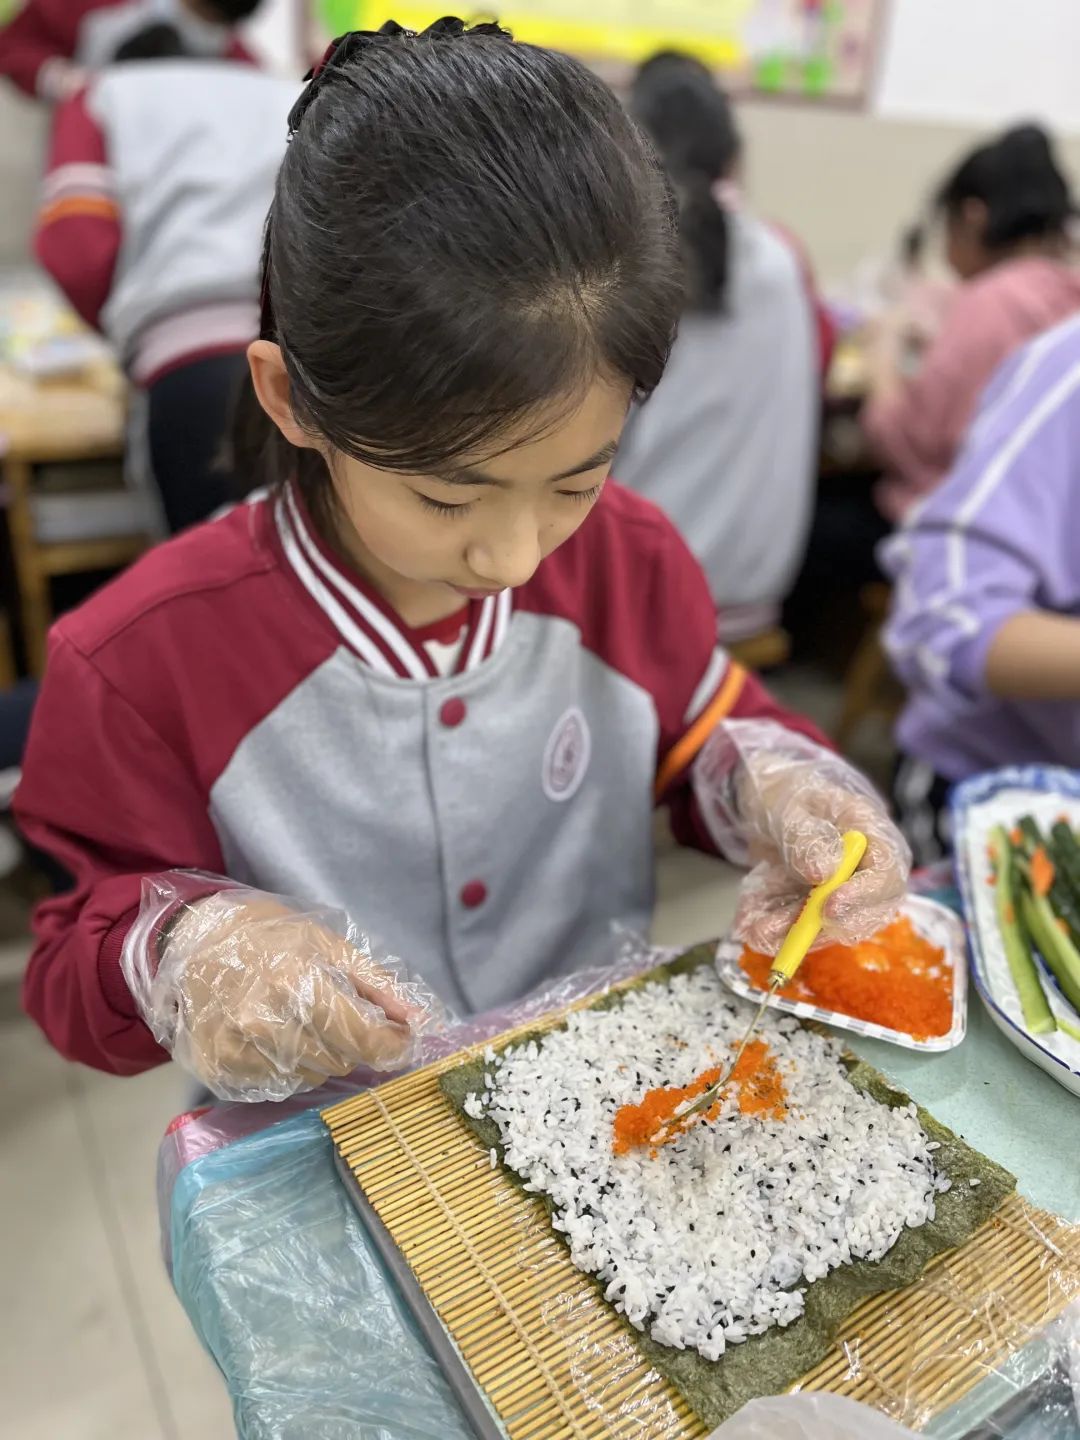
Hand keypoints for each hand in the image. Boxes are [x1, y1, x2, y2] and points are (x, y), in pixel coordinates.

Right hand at [164, 891, 420, 1097]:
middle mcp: (264, 1021)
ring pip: (311, 1077)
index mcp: (297, 983)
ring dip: (318, 1056)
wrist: (194, 941)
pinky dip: (285, 1067)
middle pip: (340, 1060)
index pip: (363, 1037)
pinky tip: (272, 1037)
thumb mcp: (328, 945)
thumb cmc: (268, 937)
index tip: (401, 1041)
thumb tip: (421, 1021)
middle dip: (349, 1041)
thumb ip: (377, 985)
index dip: (392, 1045)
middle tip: (331, 1012)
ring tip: (298, 1021)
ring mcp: (236, 1049)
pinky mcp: (218, 1069)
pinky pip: (276, 1086)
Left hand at [732, 752, 910, 953]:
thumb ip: (805, 835)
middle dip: (827, 926)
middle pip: (867, 911)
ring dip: (794, 931)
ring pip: (828, 923)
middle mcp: (863, 868)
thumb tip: (825, 873)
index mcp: (870, 832)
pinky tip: (750, 925)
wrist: (765, 799)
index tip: (830, 906)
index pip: (886, 872)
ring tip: (758, 930)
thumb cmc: (785, 792)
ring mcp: (839, 889)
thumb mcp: (789, 806)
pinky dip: (777, 927)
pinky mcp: (814, 903)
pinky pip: (800, 922)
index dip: (864, 895)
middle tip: (794, 931)